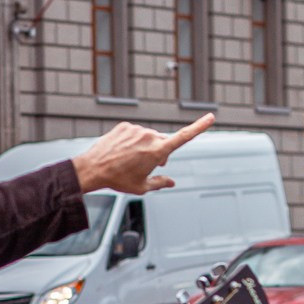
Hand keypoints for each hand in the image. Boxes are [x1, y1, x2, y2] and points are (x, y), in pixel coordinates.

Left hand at [73, 116, 212, 195]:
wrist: (93, 169)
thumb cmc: (118, 180)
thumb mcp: (142, 187)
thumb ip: (160, 183)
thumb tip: (171, 182)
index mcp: (157, 152)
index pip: (184, 137)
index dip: (199, 127)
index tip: (211, 117)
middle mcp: (149, 137)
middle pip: (163, 143)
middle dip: (160, 153)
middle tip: (145, 166)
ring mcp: (136, 129)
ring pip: (148, 138)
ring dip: (144, 147)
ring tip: (128, 160)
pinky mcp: (125, 125)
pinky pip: (135, 132)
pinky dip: (132, 141)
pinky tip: (121, 151)